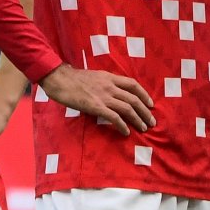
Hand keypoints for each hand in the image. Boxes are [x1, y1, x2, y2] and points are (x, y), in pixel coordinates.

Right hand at [37, 64, 155, 135]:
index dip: (144, 94)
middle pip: (134, 99)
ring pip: (127, 108)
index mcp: (109, 78)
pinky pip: (114, 117)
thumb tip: (111, 94)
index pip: (133, 84)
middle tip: (151, 121)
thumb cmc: (72, 79)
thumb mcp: (93, 77)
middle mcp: (110, 87)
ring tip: (143, 128)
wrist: (58, 79)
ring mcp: (103, 97)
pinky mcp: (96, 106)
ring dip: (138, 119)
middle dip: (145, 111)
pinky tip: (126, 131)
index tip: (150, 104)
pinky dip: (122, 125)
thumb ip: (104, 84)